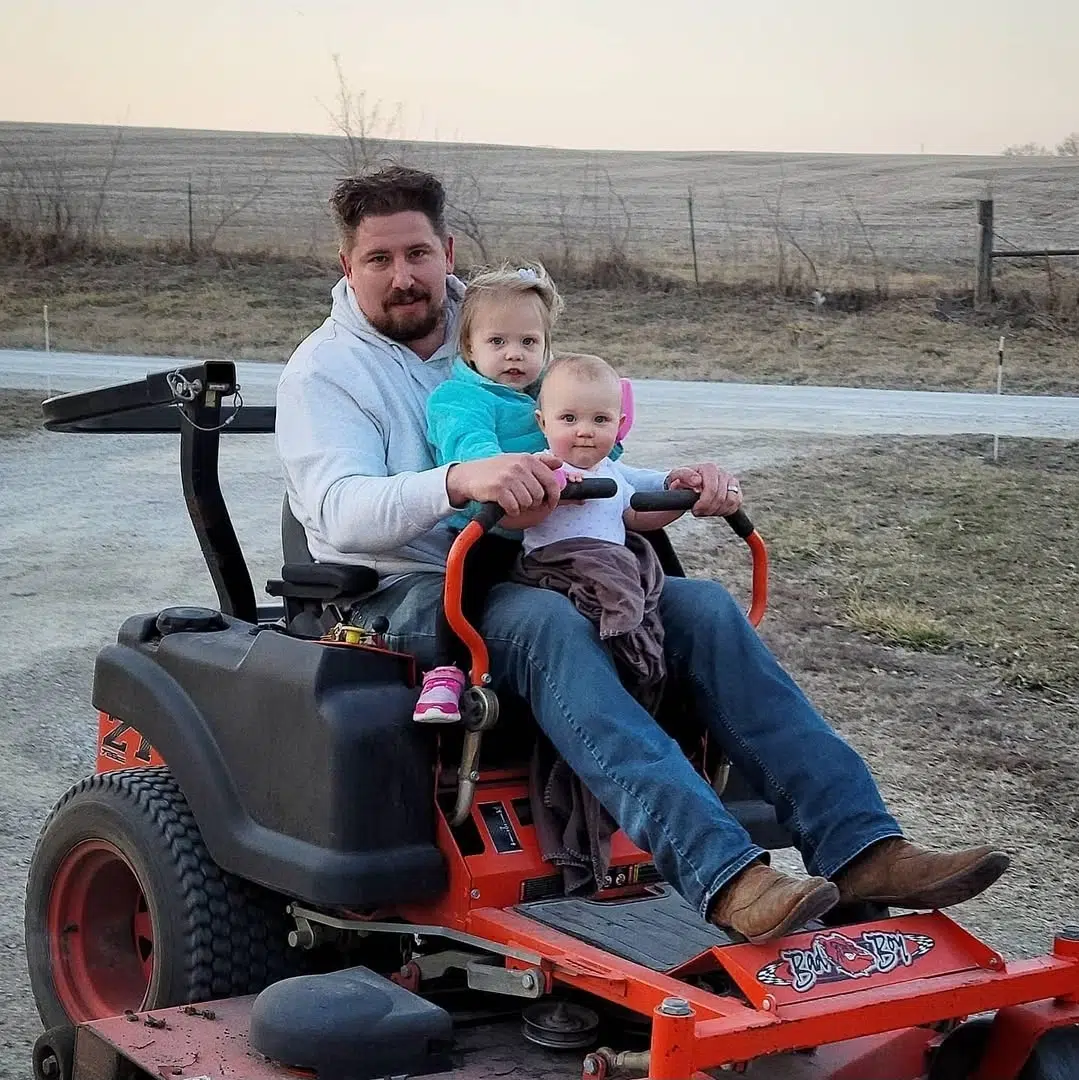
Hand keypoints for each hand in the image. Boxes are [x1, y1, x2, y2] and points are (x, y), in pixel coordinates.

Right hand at [446, 452, 563, 516]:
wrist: (468, 475)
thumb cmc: (495, 470)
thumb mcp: (518, 461)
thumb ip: (540, 462)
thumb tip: (559, 463)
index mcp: (528, 459)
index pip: (552, 481)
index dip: (554, 496)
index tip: (551, 503)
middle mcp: (519, 466)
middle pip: (539, 495)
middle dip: (533, 502)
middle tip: (522, 500)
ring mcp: (508, 477)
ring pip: (528, 502)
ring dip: (521, 507)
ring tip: (512, 500)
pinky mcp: (498, 489)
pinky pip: (514, 507)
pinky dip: (511, 510)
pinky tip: (505, 505)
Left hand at [666, 462, 742, 516]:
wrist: (688, 485)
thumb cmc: (682, 481)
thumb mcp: (676, 476)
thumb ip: (683, 475)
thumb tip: (696, 481)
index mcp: (709, 468)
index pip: (712, 490)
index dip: (703, 503)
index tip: (694, 509)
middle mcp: (722, 472)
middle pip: (721, 498)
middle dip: (708, 509)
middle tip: (698, 512)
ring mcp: (731, 481)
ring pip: (731, 502)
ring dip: (717, 511)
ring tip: (706, 511)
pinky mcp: (736, 490)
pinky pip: (737, 504)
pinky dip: (726, 510)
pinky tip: (715, 510)